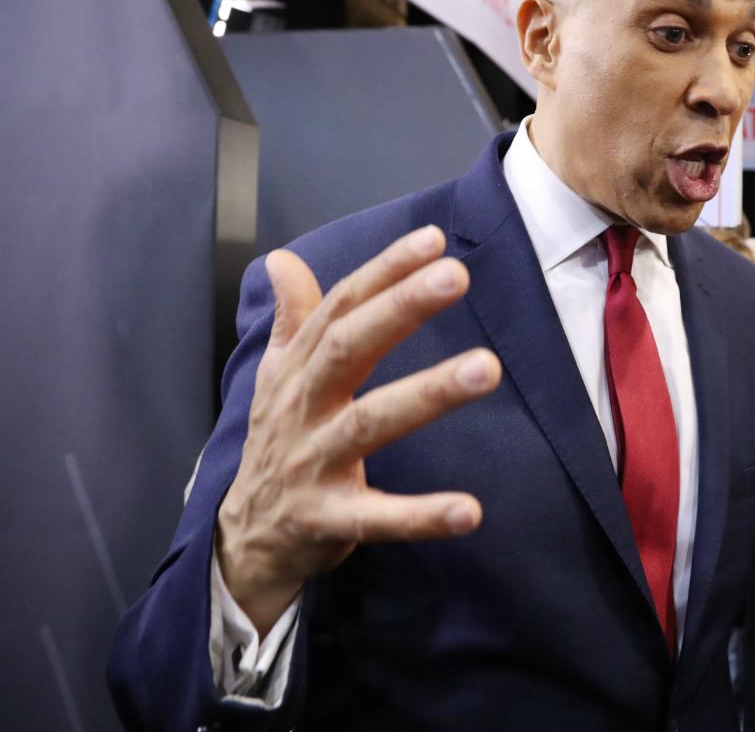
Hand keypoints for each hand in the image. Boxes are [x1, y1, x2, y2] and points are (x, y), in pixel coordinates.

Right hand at [216, 226, 501, 633]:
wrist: (244, 537)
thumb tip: (281, 258)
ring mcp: (312, 463)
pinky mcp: (327, 519)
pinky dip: (421, 516)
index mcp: (298, 369)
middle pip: (349, 348)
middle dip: (402, 308)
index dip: (384, 271)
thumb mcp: (276, 379)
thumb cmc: (278, 442)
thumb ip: (292, 320)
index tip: (433, 240)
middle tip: (455, 275)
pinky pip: (377, 518)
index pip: (341, 307)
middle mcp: (302, 407)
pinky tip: (469, 509)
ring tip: (486, 367)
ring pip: (370, 422)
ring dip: (429, 394)